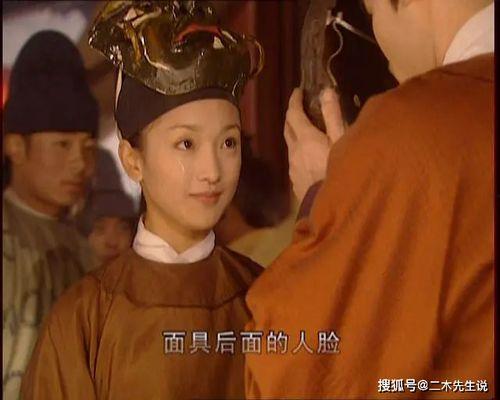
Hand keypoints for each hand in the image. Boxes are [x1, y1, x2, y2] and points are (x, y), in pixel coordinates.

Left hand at [284, 87, 344, 202]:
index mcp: (305, 138)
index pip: (293, 114)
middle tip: (299, 107)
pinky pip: (293, 159)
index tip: (297, 91)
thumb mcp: (341, 141)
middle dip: (291, 115)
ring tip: (305, 130)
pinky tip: (308, 154)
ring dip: (294, 133)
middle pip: (287, 127)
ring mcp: (292, 166)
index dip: (294, 100)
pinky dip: (298, 149)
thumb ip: (333, 116)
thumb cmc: (339, 171)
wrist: (329, 207)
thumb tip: (326, 92)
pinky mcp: (294, 180)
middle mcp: (294, 150)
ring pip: (289, 144)